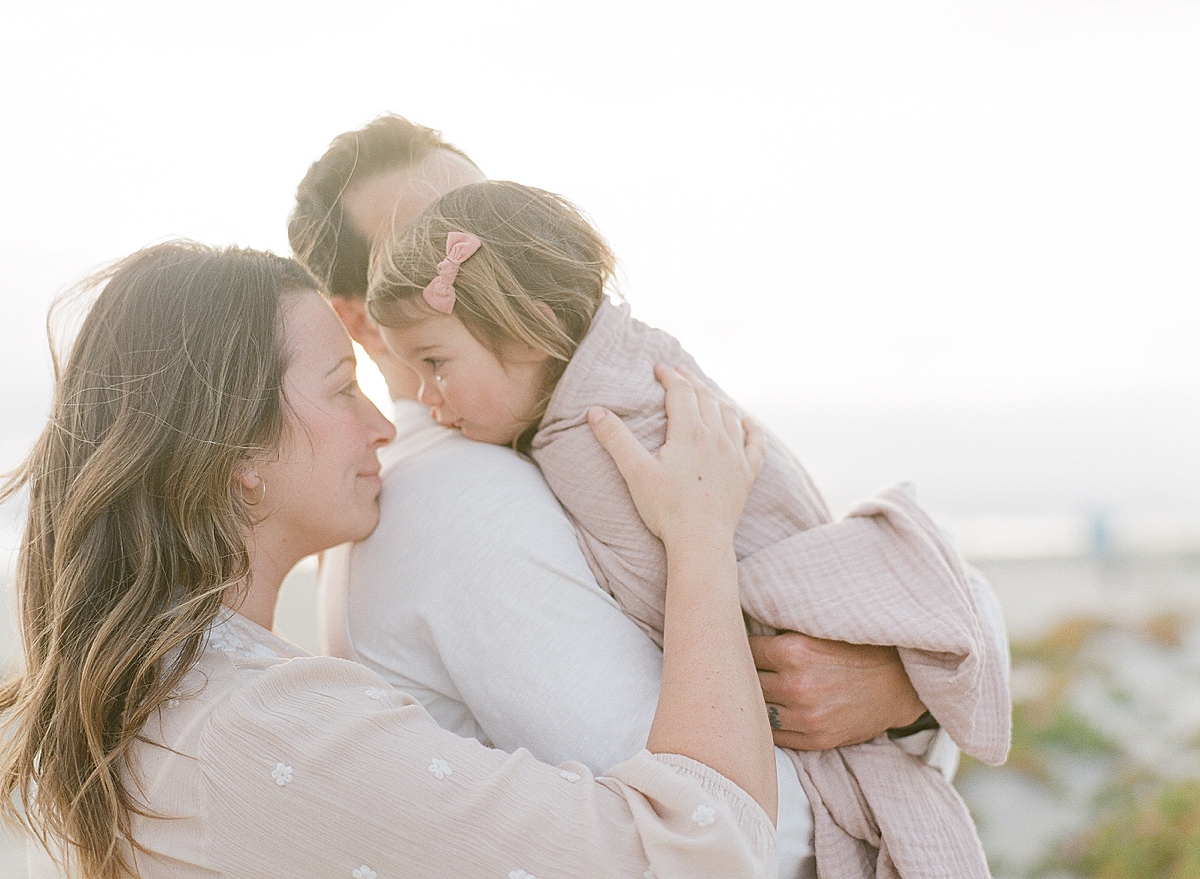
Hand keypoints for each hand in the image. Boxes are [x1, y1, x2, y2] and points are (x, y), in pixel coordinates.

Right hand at [588, 365, 764, 544]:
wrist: (701, 542)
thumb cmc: (666, 509)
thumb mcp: (635, 472)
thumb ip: (616, 439)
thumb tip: (595, 411)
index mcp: (691, 432)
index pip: (681, 392)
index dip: (669, 377)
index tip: (659, 368)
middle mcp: (717, 437)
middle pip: (706, 398)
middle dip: (691, 382)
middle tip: (679, 372)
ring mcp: (735, 455)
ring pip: (730, 415)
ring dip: (717, 399)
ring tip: (706, 393)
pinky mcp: (746, 475)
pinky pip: (755, 444)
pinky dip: (751, 429)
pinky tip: (747, 423)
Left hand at [749, 631, 926, 749]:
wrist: (899, 683)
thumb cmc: (855, 649)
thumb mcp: (817, 630)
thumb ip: (781, 633)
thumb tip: (737, 627)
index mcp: (793, 651)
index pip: (743, 650)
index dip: (738, 648)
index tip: (736, 648)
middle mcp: (797, 685)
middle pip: (746, 683)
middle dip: (741, 676)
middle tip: (737, 671)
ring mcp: (806, 717)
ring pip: (757, 711)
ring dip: (753, 703)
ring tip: (750, 693)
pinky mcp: (815, 739)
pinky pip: (774, 735)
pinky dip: (768, 725)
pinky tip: (769, 713)